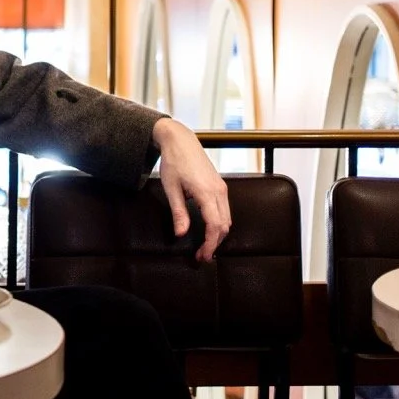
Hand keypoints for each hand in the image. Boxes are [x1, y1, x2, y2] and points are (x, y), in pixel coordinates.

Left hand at [153, 118, 231, 261]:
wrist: (181, 141)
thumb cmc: (173, 162)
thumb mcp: (171, 189)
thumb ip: (178, 212)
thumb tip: (181, 234)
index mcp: (206, 192)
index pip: (214, 226)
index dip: (209, 244)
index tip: (201, 256)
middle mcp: (219, 191)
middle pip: (224, 226)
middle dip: (214, 243)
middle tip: (202, 256)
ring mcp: (222, 188)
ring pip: (227, 219)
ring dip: (218, 235)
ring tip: (205, 247)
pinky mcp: (220, 186)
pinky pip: (225, 210)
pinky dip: (220, 224)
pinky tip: (209, 230)